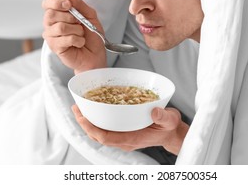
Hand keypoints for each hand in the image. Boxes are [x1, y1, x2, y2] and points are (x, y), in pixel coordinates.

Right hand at [42, 0, 106, 73]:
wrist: (96, 55)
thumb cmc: (92, 36)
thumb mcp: (90, 15)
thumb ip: (79, 4)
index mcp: (58, 15)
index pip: (47, 3)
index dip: (56, 2)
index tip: (68, 5)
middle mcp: (51, 25)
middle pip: (50, 14)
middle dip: (69, 17)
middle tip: (79, 23)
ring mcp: (51, 37)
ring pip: (60, 27)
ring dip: (76, 30)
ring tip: (81, 35)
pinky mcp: (55, 48)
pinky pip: (65, 39)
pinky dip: (77, 40)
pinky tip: (80, 43)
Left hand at [72, 105, 188, 154]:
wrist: (171, 134)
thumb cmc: (169, 127)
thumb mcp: (170, 120)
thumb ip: (163, 116)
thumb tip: (154, 111)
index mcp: (132, 139)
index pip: (106, 137)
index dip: (92, 129)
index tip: (83, 117)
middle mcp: (124, 140)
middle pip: (98, 136)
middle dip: (84, 124)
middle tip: (76, 108)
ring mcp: (123, 137)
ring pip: (99, 133)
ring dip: (88, 123)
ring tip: (79, 108)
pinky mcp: (123, 132)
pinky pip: (105, 129)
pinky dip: (96, 121)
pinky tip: (93, 110)